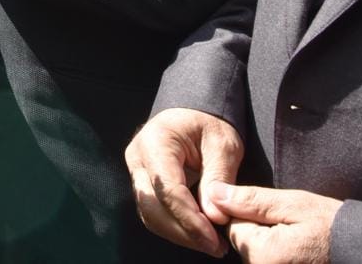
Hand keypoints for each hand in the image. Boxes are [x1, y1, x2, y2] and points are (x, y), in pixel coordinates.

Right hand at [126, 107, 244, 256]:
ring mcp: (137, 172)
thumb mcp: (224, 145)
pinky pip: (153, 213)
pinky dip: (175, 228)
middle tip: (216, 247)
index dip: (189, 218)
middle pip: (152, 205)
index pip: (167, 188)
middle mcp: (138, 158)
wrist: (194, 114)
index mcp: (155, 142)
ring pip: (150, 214)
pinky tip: (199, 235)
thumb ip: (218, 179)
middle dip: (184, 231)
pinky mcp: (143, 184)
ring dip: (179, 234)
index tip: (214, 239)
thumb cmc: (210, 124)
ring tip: (212, 244)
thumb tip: (215, 218)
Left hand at [211, 184, 338, 262]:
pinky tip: (299, 249)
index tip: (278, 213)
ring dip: (271, 240)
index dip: (251, 212)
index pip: (233, 225)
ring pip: (256, 251)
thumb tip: (213, 192)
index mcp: (263, 254)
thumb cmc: (333, 226)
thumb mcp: (292, 204)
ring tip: (298, 237)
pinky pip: (268, 258)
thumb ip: (249, 200)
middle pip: (243, 241)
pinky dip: (279, 251)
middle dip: (260, 228)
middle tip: (292, 227)